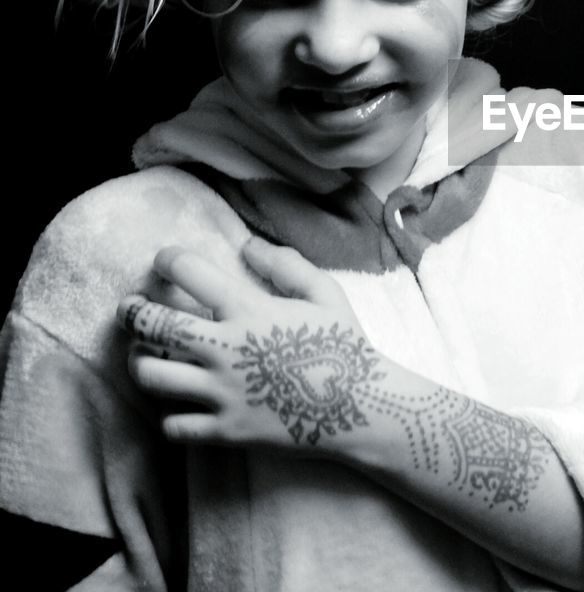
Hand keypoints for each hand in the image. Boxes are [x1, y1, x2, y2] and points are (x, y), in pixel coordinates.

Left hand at [117, 238, 383, 450]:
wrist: (362, 409)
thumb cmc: (345, 346)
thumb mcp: (325, 294)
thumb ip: (285, 264)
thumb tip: (247, 245)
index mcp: (249, 311)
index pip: (189, 272)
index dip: (169, 260)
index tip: (166, 261)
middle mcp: (225, 350)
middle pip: (152, 326)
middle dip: (131, 312)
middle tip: (129, 308)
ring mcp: (221, 393)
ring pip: (151, 375)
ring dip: (141, 361)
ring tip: (146, 354)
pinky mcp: (225, 430)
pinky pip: (173, 425)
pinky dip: (171, 415)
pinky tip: (181, 404)